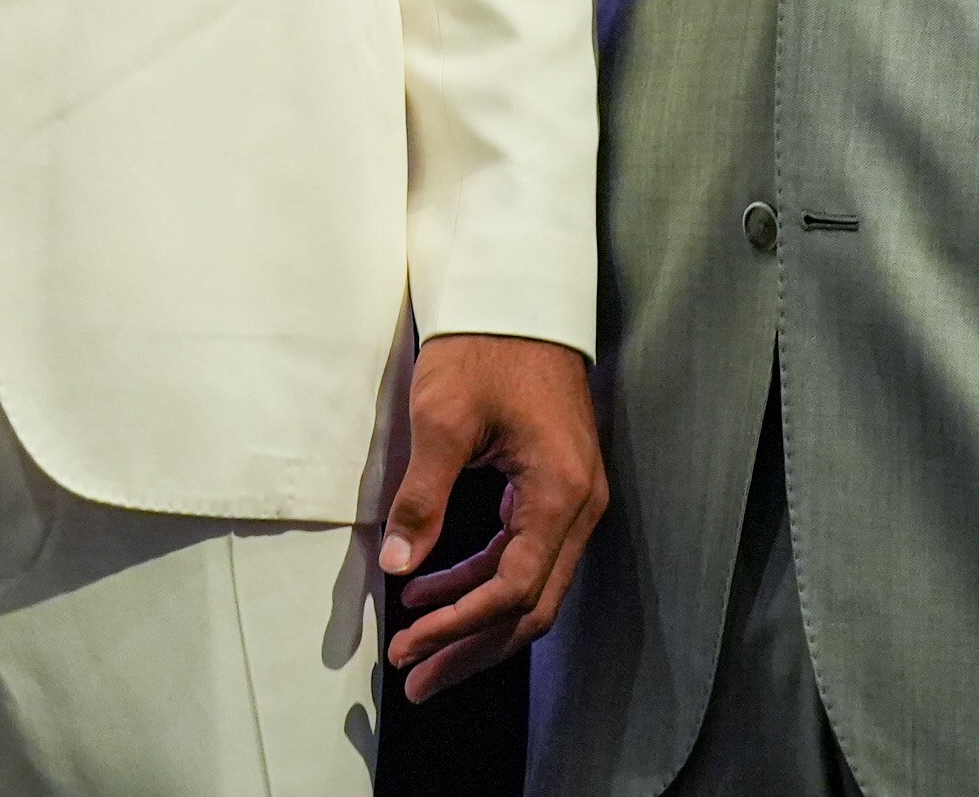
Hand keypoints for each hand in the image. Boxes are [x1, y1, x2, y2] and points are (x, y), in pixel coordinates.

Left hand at [376, 333, 607, 701]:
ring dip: (473, 623)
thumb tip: (399, 566)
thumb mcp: (443, 418)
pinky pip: (521, 555)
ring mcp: (571, 501)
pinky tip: (429, 591)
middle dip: (472, 648)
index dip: (460, 626)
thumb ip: (423, 496)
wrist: (520, 297)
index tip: (410, 646)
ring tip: (416, 650)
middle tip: (417, 680)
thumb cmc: (484, 348)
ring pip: (528, 588)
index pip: (514, 587)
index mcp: (561, 493)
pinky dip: (478, 580)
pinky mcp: (552, 491)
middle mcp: (579, 507)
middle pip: (531, 606)